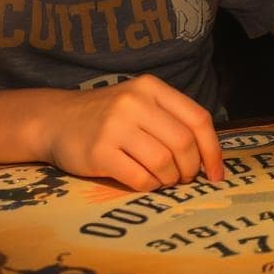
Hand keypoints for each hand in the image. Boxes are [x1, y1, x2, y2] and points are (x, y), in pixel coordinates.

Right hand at [38, 75, 223, 191]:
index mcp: (151, 88)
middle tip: (185, 178)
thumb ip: (172, 120)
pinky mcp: (99, 152)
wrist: (56, 120)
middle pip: (183, 143)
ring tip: (163, 179)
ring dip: (170, 179)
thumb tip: (210, 158)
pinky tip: (144, 181)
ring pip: (164, 163)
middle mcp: (135, 102)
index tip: (217, 174)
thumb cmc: (108, 116)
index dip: (213, 150)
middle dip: (191, 169)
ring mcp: (115, 126)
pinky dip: (149, 186)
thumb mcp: (141, 103)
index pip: (198, 119)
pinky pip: (140, 178)